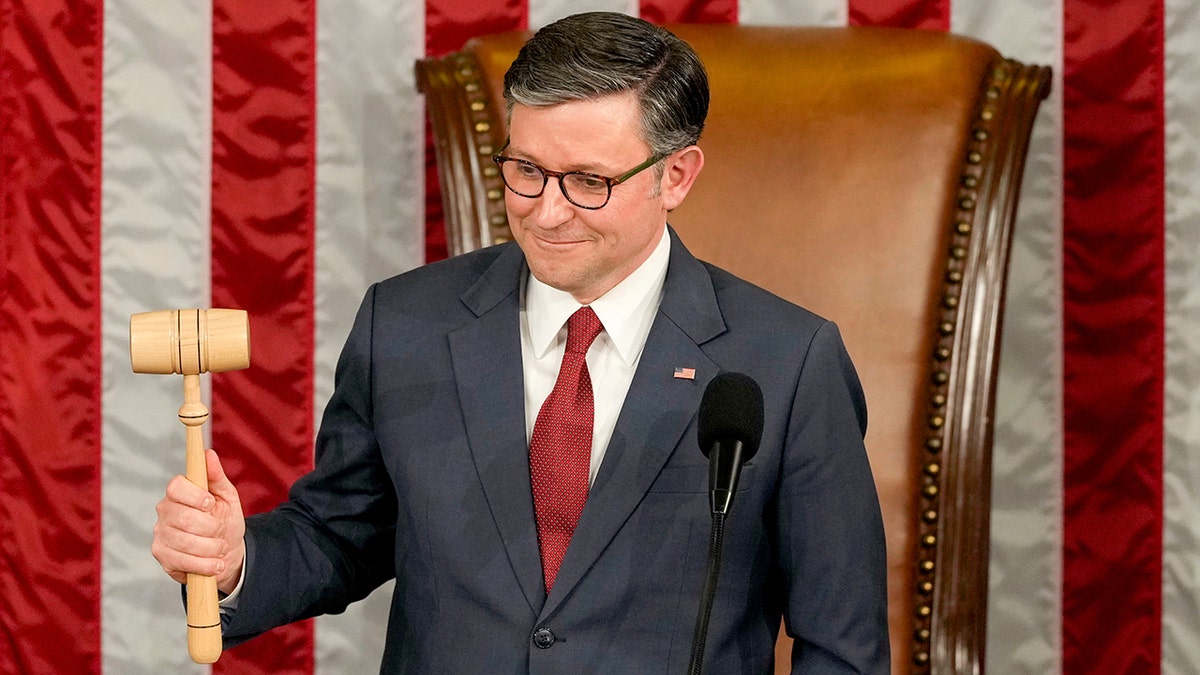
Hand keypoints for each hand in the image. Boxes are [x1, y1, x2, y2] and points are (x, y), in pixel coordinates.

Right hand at [151, 449, 245, 595]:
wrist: (226, 553)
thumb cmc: (224, 520)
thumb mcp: (226, 497)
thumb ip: (216, 477)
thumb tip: (208, 454)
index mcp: (178, 493)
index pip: (175, 487)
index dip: (194, 496)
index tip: (211, 503)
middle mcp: (164, 512)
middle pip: (183, 518)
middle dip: (211, 527)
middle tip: (222, 531)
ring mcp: (161, 535)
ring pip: (185, 542)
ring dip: (211, 548)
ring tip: (222, 548)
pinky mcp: (162, 557)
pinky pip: (183, 562)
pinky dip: (205, 565)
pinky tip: (216, 564)